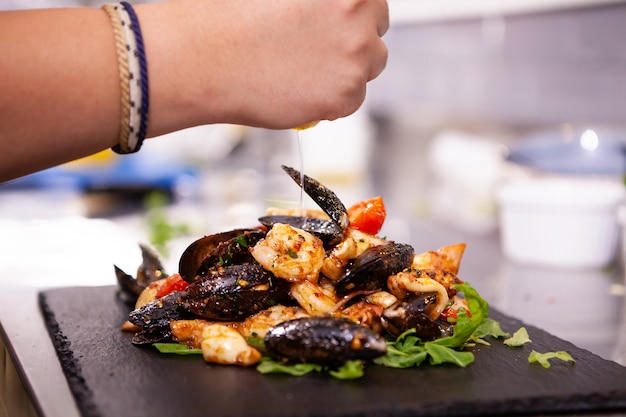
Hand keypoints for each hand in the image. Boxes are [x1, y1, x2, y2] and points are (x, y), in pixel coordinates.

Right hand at [140, 0, 388, 133]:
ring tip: (305, 69)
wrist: (206, 57)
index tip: (342, 21)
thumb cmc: (231, 17)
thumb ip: (322, 2)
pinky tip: (300, 89)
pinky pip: (353, 100)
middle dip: (356, 37)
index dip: (355, 10)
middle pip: (378, 28)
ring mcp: (356, 54)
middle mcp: (359, 12)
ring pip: (370, 67)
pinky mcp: (346, 93)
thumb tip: (332, 10)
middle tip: (321, 46)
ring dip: (347, 69)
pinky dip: (333, 100)